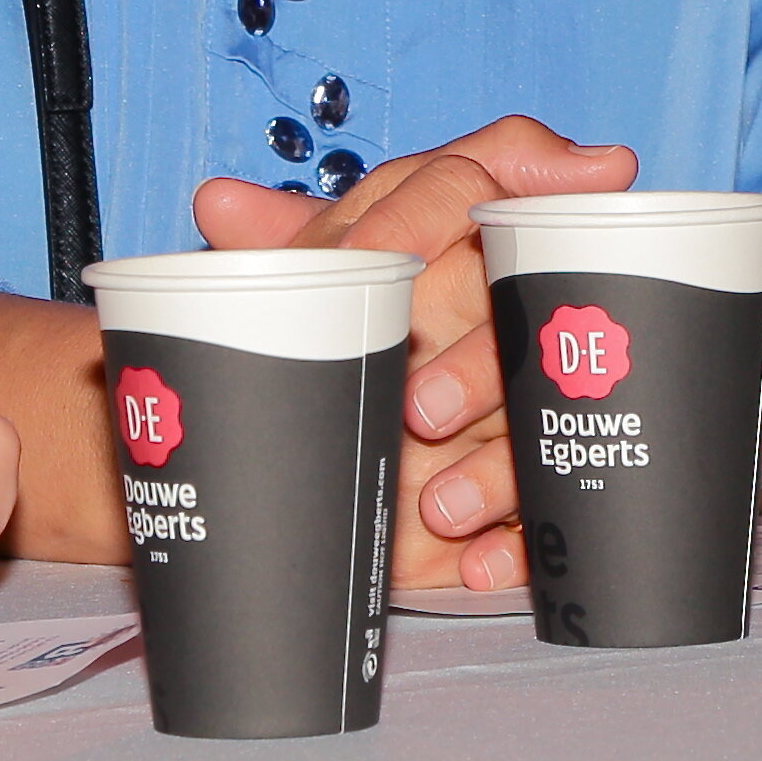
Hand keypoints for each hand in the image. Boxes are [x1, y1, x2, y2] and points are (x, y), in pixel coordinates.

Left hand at [190, 115, 633, 592]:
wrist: (400, 436)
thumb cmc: (375, 329)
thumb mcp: (336, 277)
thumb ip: (288, 239)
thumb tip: (215, 201)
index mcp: (459, 239)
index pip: (460, 193)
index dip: (417, 221)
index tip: (363, 254)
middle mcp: (505, 315)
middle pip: (513, 323)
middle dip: (475, 366)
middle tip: (421, 412)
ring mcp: (529, 403)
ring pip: (535, 425)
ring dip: (495, 470)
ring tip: (441, 508)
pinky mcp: (538, 486)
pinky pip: (546, 515)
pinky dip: (516, 550)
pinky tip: (479, 567)